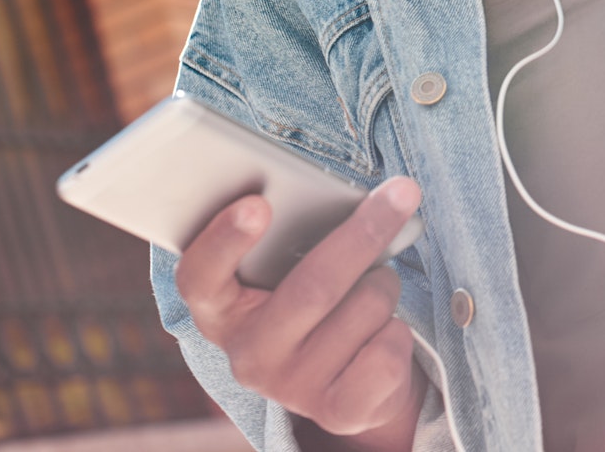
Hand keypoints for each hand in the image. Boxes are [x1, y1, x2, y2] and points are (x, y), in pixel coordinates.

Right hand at [176, 177, 428, 451]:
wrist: (350, 382)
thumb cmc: (317, 300)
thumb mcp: (291, 270)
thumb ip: (295, 238)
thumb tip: (353, 200)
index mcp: (221, 310)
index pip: (201, 277)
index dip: (225, 240)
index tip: (258, 203)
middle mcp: (247, 354)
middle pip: (313, 286)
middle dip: (365, 232)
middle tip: (403, 192)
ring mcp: (289, 387)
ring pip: (364, 307)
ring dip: (386, 284)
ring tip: (373, 290)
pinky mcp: (336, 411)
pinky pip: (388, 350)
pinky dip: (400, 329)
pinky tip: (383, 334)